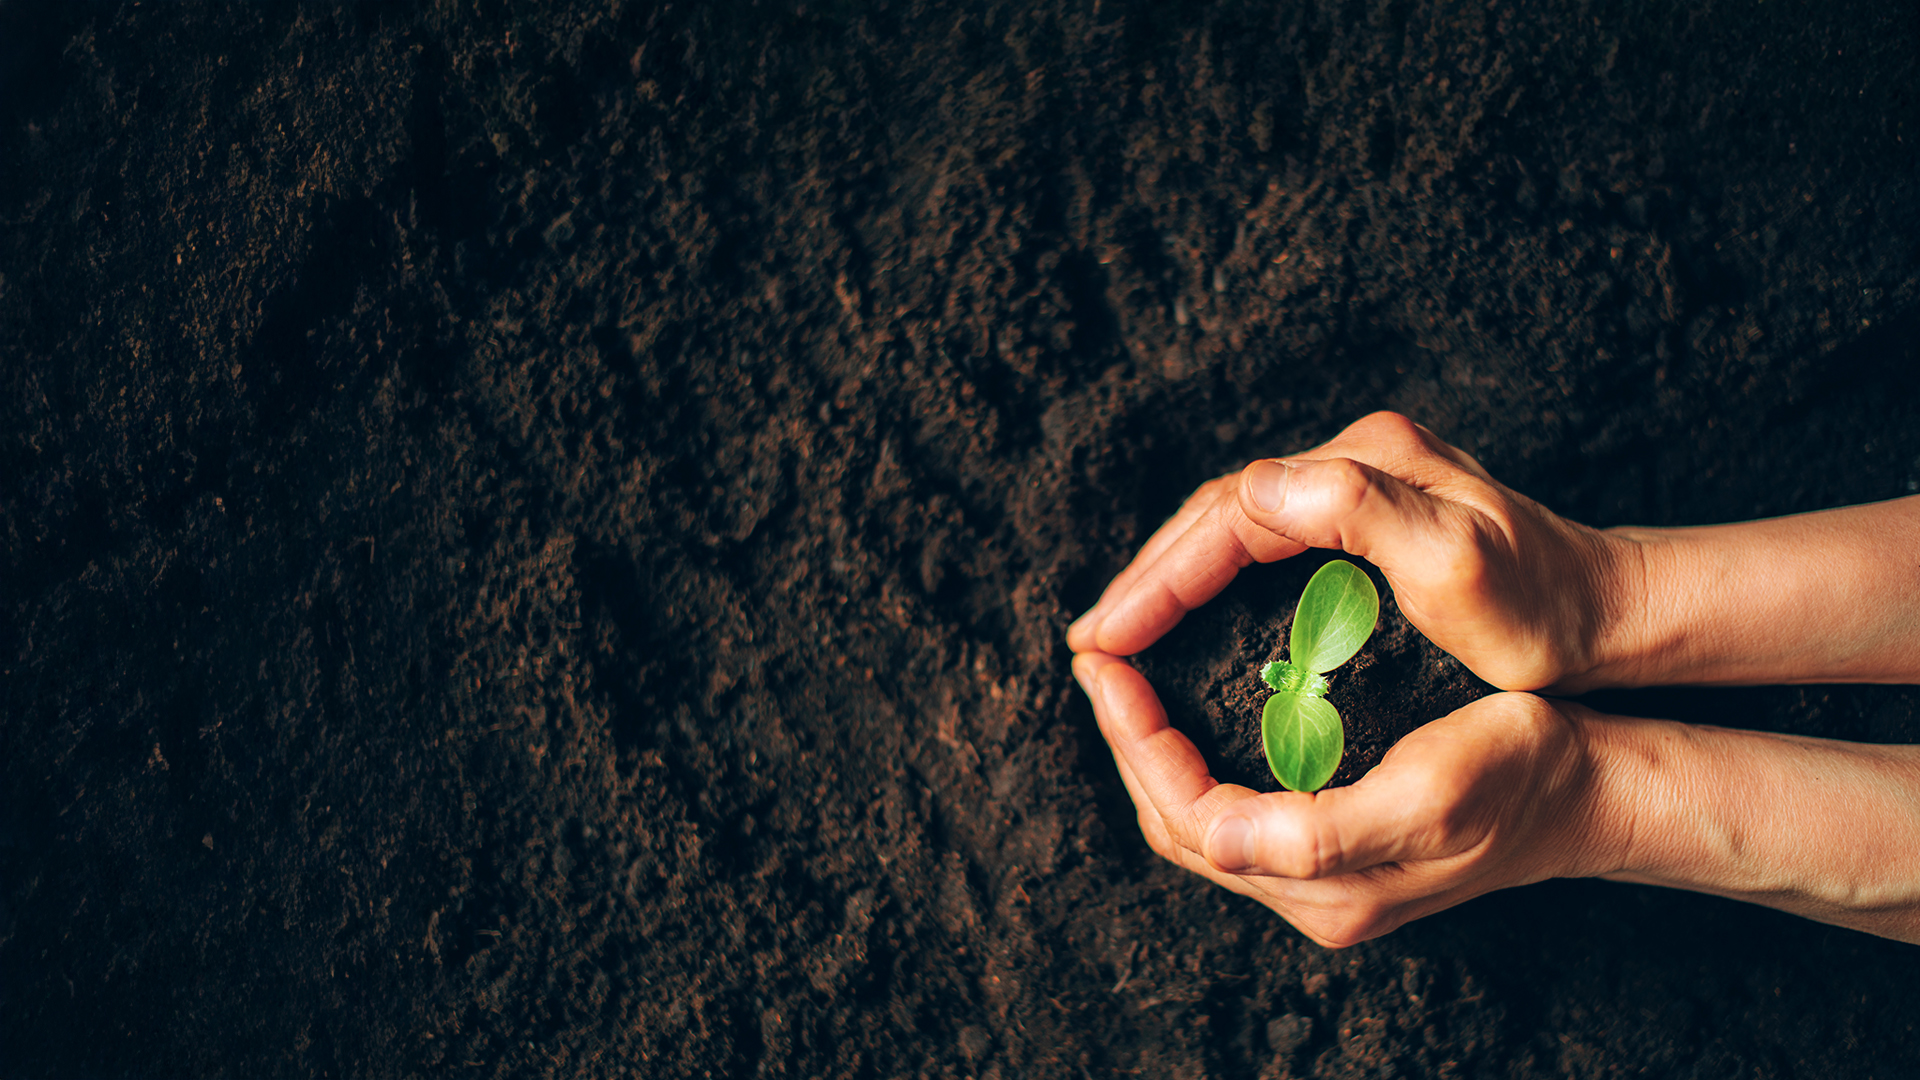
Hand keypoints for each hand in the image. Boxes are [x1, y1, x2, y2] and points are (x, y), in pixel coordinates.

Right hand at [1066, 411, 1636, 692]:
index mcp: (1364, 465)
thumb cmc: (1544, 607)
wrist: (1612, 613)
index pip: (1228, 514)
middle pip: (1217, 513)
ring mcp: (1360, 487)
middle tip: (1092, 644)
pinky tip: (1187, 617)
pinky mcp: (1367, 520)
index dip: (1159, 577)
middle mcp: (1355, 462)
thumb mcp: (1458, 564)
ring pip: (1232, 526)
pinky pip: (1259, 544)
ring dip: (1169, 580)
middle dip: (1147, 579)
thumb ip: (1360, 511)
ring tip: (1120, 634)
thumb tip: (1257, 483)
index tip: (1106, 638)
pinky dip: (1210, 581)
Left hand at [1073, 651, 1615, 946]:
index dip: (1136, 743)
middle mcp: (1314, 895)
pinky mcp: (1335, 851)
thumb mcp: (1429, 793)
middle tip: (1101, 664)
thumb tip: (1211, 836)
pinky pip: (1233, 810)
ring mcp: (1323, 878)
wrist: (1589, 787)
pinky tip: (1190, 710)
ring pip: (1198, 820)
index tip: (1108, 668)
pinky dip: (1195, 759)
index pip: (1187, 818)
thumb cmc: (1520, 772)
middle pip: (1178, 823)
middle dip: (1129, 743)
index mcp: (1325, 886)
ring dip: (1154, 750)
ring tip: (1128, 681)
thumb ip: (1317, 830)